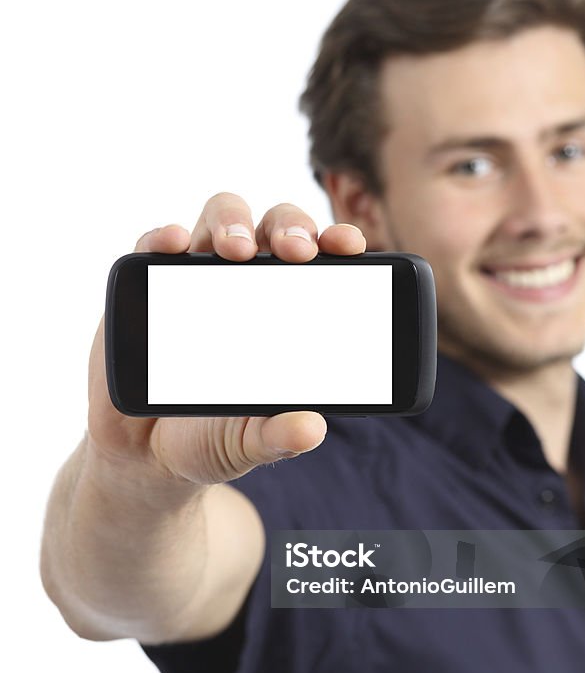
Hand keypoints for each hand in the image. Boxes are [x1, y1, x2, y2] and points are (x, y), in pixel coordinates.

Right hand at [86, 193, 365, 485]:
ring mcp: (196, 277)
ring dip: (233, 223)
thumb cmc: (212, 436)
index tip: (350, 246)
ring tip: (237, 251)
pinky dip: (164, 236)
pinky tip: (174, 243)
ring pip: (220, 218)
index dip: (335, 241)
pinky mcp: (146, 284)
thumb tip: (311, 429)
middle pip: (274, 225)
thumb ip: (278, 435)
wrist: (145, 454)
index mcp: (286, 309)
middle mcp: (246, 281)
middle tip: (297, 253)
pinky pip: (155, 245)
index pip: (318, 260)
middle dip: (290, 227)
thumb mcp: (250, 441)